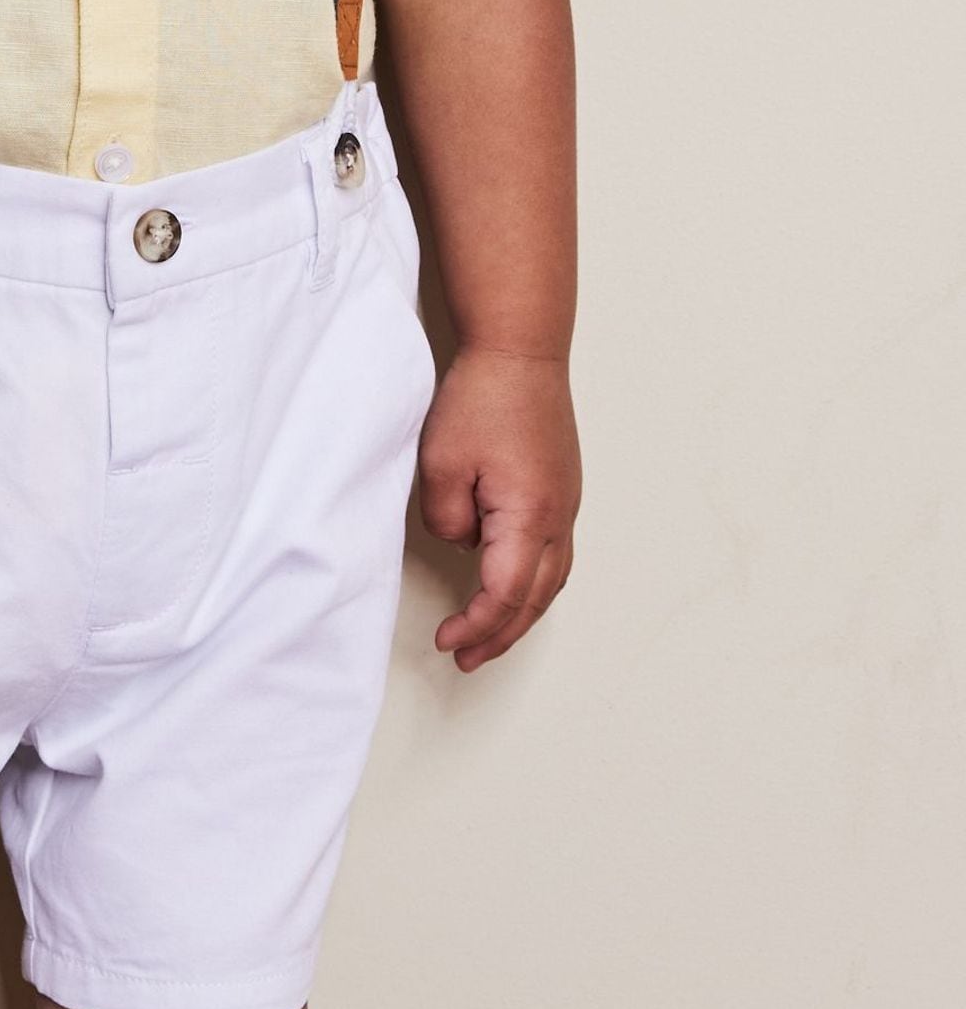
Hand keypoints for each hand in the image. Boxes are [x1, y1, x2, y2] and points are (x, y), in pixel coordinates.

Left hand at [418, 351, 580, 670]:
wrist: (522, 349)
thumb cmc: (484, 397)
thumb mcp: (442, 464)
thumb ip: (446, 519)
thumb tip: (462, 541)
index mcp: (529, 518)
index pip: (503, 595)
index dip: (474, 626)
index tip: (446, 641)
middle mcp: (558, 519)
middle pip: (534, 600)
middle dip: (500, 636)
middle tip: (466, 658)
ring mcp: (567, 504)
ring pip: (552, 582)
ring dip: (521, 614)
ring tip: (491, 636)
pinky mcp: (563, 488)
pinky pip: (555, 555)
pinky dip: (535, 584)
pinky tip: (515, 586)